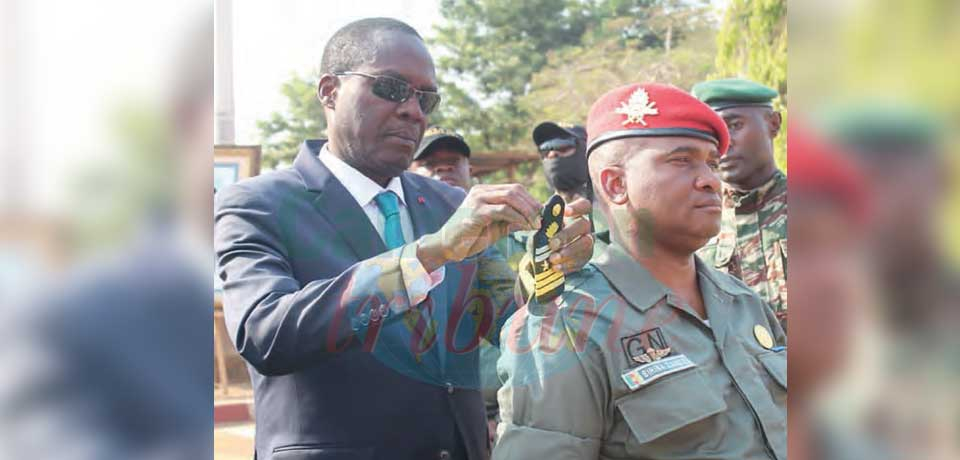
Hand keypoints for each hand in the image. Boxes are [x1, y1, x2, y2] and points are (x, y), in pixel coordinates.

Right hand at [418, 184, 541, 270]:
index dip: (530, 200)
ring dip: (527, 211)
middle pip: (515, 189)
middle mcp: (481, 191)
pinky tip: (525, 226)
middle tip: (542, 219)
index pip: (514, 188)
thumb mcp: (496, 227)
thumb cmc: (471, 237)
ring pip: (511, 197)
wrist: (447, 247)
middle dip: (532, 204)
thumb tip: (534, 220)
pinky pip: (503, 210)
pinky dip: (518, 217)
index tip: (542, 214)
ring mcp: (477, 199)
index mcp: (485, 191)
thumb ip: (513, 221)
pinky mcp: (476, 212)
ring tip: (536, 224)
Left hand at [546, 196, 594, 273]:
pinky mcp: (584, 259)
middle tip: (552, 244)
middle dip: (567, 234)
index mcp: (576, 214)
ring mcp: (587, 243)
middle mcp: (585, 227)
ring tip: (552, 259)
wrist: (543, 255)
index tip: (565, 211)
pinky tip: (555, 267)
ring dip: (568, 252)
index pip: (584, 205)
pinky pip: (580, 261)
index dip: (577, 207)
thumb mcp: (544, 226)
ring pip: (586, 244)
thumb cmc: (545, 234)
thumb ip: (545, 220)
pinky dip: (566, 265)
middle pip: (584, 225)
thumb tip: (541, 215)